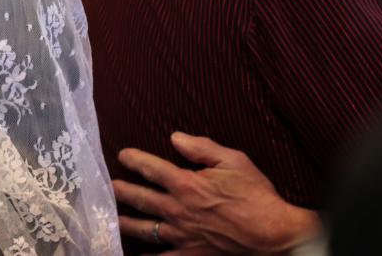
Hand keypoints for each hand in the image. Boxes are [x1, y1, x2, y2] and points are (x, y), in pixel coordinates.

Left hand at [114, 133, 320, 254]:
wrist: (273, 234)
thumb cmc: (256, 195)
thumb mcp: (233, 161)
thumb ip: (202, 147)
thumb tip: (175, 137)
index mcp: (187, 184)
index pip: (152, 168)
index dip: (134, 159)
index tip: (123, 155)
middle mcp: (178, 210)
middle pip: (141, 199)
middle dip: (122, 191)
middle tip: (108, 186)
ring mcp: (182, 235)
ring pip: (145, 229)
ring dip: (125, 222)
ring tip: (112, 218)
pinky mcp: (192, 254)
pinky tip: (138, 255)